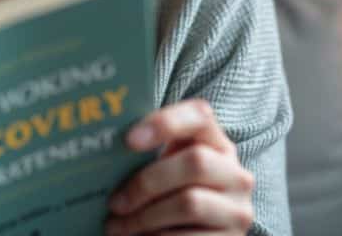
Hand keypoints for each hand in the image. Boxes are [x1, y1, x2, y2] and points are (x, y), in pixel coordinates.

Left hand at [105, 99, 254, 234]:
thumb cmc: (170, 202)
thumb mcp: (167, 174)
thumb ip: (150, 158)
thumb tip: (104, 149)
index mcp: (218, 145)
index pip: (200, 116)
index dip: (166, 122)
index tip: (128, 140)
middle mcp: (236, 174)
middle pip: (195, 161)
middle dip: (147, 182)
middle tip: (114, 202)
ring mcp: (238, 209)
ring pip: (189, 202)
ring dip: (144, 217)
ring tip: (116, 227)